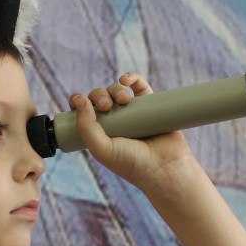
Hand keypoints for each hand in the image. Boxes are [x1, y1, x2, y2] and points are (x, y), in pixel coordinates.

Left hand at [69, 72, 195, 187]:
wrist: (165, 167)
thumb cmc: (132, 163)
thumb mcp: (102, 149)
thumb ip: (86, 127)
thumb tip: (79, 99)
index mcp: (99, 133)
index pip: (83, 111)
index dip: (79, 102)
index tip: (79, 100)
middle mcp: (115, 122)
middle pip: (100, 97)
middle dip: (99, 95)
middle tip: (106, 106)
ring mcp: (133, 113)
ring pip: (118, 90)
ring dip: (116, 88)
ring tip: (123, 99)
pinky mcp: (152, 105)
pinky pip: (139, 85)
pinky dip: (132, 78)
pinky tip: (126, 79)